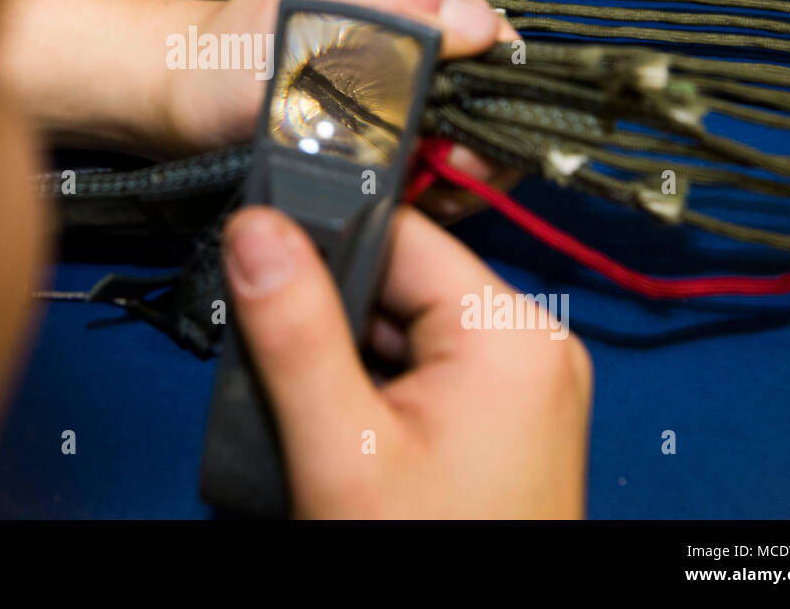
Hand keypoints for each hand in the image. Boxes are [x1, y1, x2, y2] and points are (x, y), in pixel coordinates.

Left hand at [162, 0, 520, 219]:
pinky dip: (427, 186)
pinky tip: (400, 197)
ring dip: (452, 170)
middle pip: (491, 92)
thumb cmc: (227, 54)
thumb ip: (384, 1)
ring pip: (469, 133)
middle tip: (439, 174)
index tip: (460, 138)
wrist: (183, 102)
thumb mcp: (299, 11)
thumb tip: (477, 24)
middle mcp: (417, 37)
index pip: (495, 37)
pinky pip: (437, 161)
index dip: (491, 90)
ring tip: (416, 190)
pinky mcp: (389, 130)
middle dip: (475, 140)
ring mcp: (406, 86)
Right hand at [221, 205, 591, 518]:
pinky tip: (359, 435)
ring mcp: (523, 384)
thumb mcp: (341, 446)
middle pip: (398, 280)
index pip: (397, 232)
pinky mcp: (505, 415)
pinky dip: (380, 388)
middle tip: (303, 383)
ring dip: (353, 358)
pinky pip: (426, 367)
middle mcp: (530, 346)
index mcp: (508, 332)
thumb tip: (259, 234)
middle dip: (335, 318)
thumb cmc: (438, 557)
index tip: (267, 269)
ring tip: (334, 423)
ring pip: (404, 325)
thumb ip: (294, 331)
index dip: (323, 246)